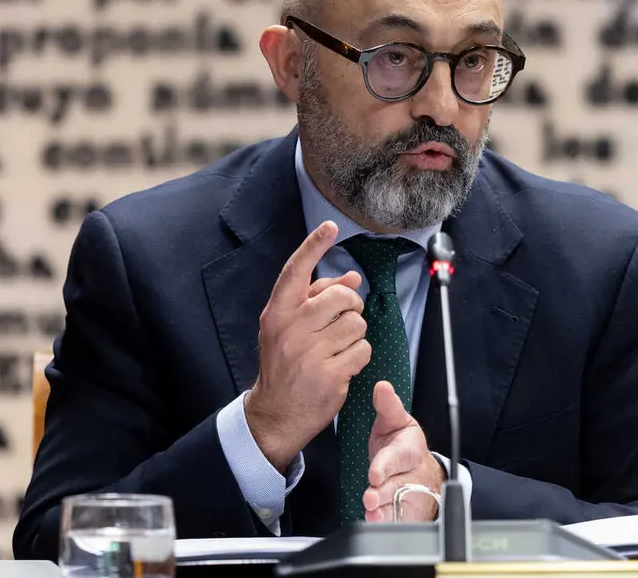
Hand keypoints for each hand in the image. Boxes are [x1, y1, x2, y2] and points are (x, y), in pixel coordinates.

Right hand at [245, 220, 370, 472]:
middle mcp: (291, 329)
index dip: (314, 246)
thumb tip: (352, 277)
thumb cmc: (285, 363)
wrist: (275, 412)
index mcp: (277, 313)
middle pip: (341, 297)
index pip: (296, 271)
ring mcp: (309, 353)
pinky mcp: (329, 374)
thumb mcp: (290, 327)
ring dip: (355, 335)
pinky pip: (363, 350)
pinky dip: (359, 356)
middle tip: (343, 320)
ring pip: (356, 323)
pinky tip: (343, 365)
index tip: (330, 226)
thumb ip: (317, 299)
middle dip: (351, 306)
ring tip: (338, 347)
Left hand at [364, 381, 444, 522]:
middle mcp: (412, 474)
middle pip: (398, 485)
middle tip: (370, 496)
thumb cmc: (403, 445)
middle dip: (384, 492)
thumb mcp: (396, 422)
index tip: (374, 473)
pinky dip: (386, 522)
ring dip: (384, 510)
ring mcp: (410, 495)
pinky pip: (397, 520)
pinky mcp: (405, 512)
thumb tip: (381, 386)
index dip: (386, 466)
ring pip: (398, 505)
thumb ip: (387, 406)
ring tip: (371, 511)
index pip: (398, 457)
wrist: (421, 472)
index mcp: (409, 449)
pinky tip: (375, 521)